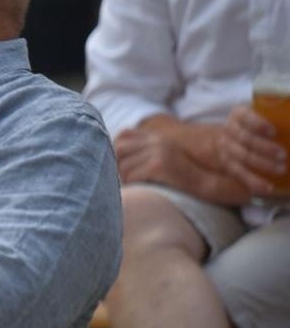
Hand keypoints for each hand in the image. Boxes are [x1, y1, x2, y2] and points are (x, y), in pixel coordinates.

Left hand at [113, 118, 250, 204]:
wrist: (212, 185)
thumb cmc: (186, 178)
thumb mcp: (165, 159)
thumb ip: (145, 153)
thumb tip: (114, 159)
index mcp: (157, 137)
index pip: (122, 137)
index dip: (115, 152)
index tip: (117, 167)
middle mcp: (157, 141)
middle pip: (118, 150)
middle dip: (115, 167)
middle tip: (121, 181)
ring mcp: (159, 151)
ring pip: (124, 166)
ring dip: (124, 179)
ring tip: (133, 187)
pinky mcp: (161, 165)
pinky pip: (133, 175)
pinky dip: (132, 185)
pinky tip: (141, 190)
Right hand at [218, 104, 287, 197]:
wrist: (232, 140)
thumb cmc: (257, 126)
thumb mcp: (264, 117)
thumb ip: (280, 120)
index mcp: (238, 115)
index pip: (245, 117)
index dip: (258, 124)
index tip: (274, 131)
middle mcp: (230, 131)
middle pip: (245, 139)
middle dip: (265, 148)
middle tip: (284, 155)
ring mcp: (227, 149)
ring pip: (243, 158)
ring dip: (263, 165)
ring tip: (282, 170)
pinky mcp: (229, 166)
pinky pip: (241, 175)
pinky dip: (255, 182)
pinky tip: (268, 188)